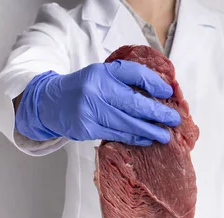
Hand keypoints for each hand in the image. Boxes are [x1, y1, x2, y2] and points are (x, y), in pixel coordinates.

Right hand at [15, 60, 179, 145]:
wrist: (50, 102)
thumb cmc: (84, 88)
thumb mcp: (102, 75)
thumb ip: (127, 79)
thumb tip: (160, 91)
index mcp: (101, 73)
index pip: (133, 74)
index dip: (153, 83)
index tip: (168, 92)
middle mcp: (95, 90)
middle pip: (133, 103)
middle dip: (157, 113)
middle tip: (174, 119)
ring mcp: (90, 111)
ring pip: (126, 123)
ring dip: (149, 131)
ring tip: (165, 135)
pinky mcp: (86, 129)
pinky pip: (116, 135)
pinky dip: (134, 138)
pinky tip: (146, 139)